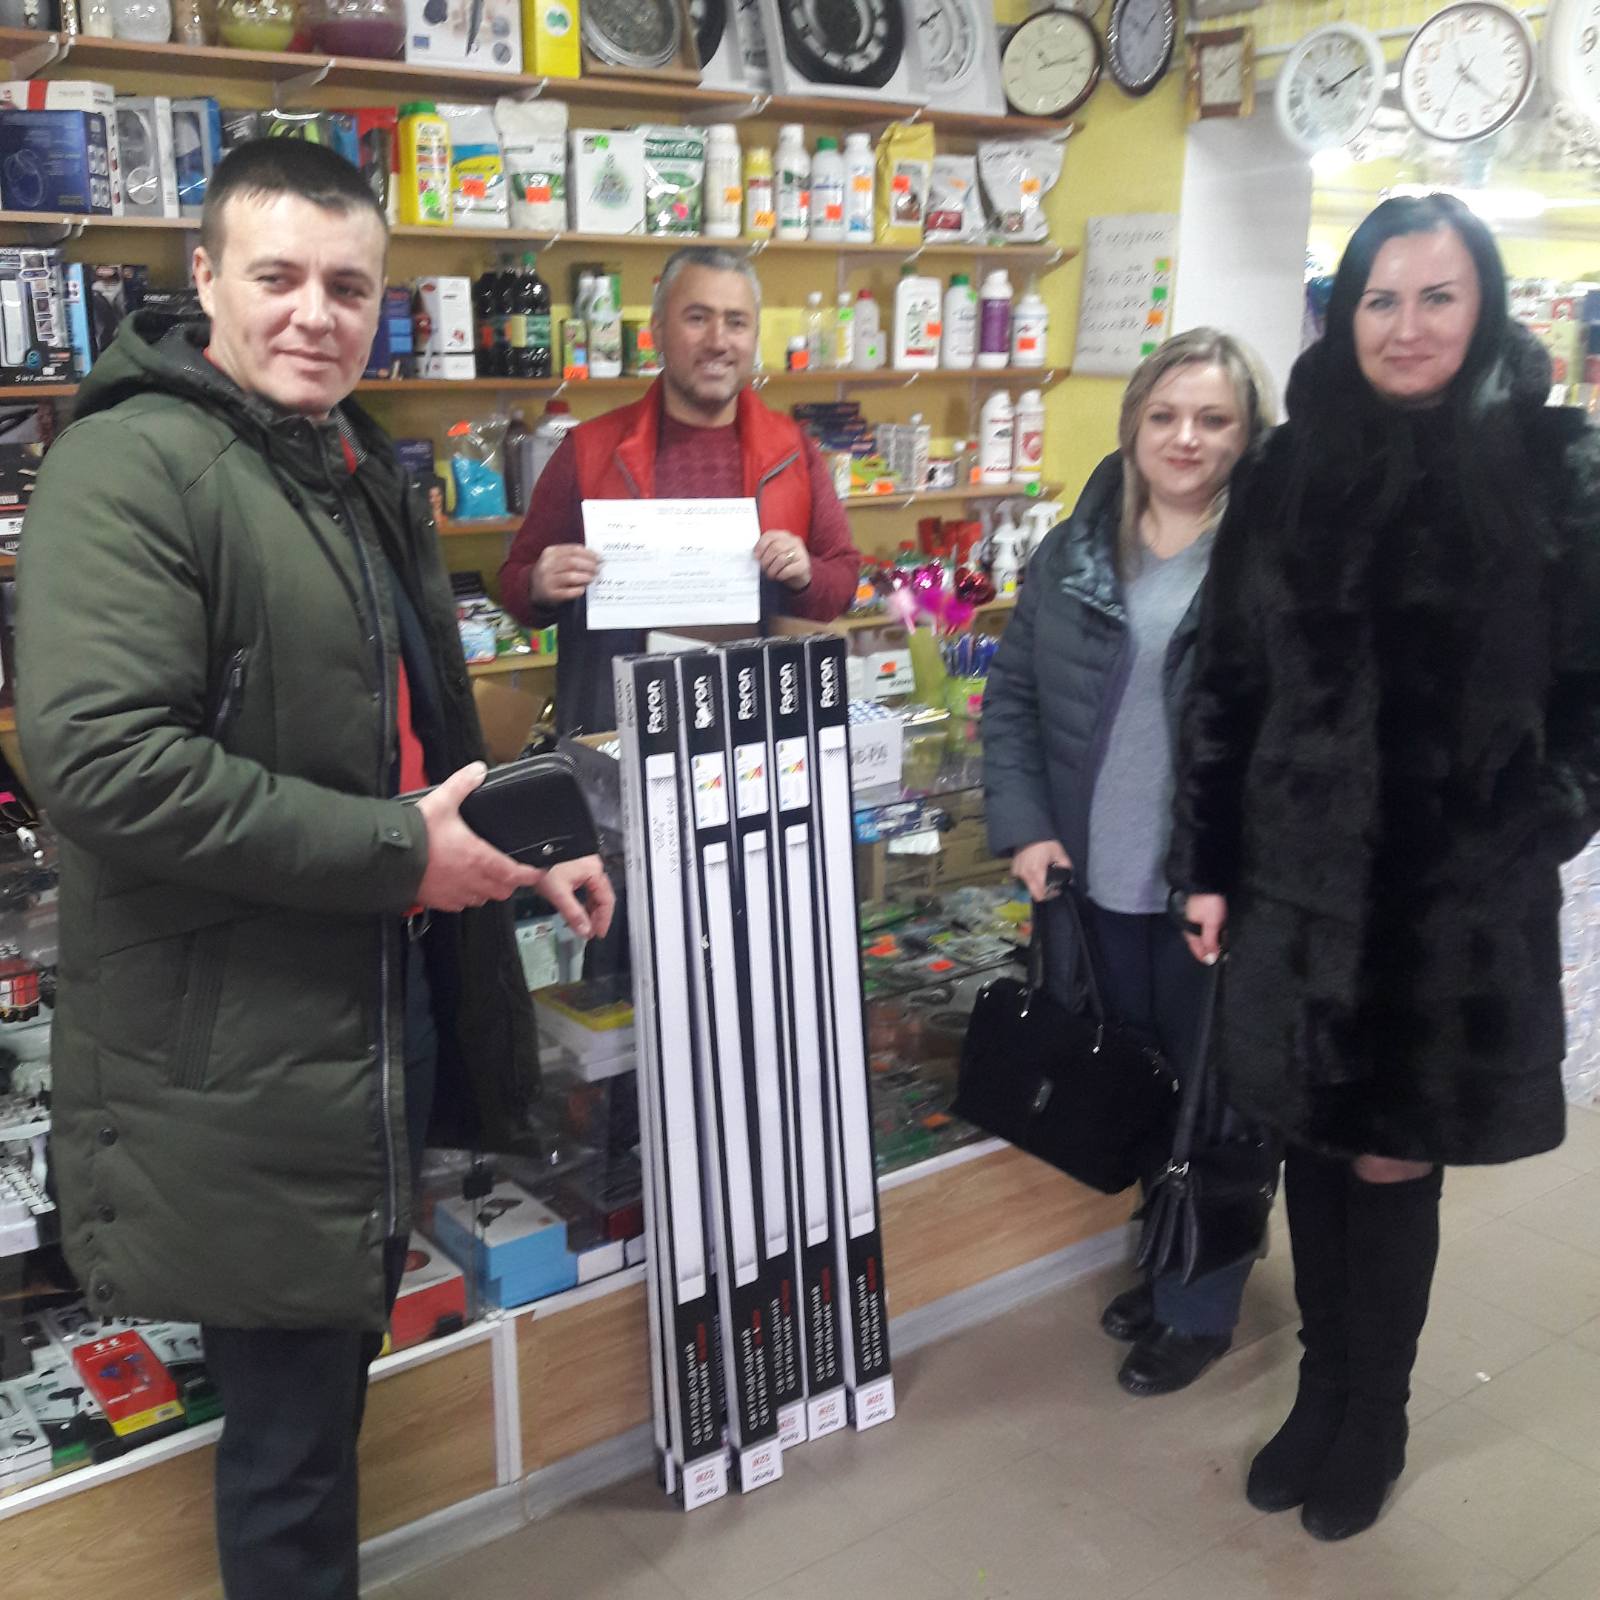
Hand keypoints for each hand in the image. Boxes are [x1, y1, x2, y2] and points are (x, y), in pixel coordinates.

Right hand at [414, 763, 552, 912]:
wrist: (388, 858)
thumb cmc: (417, 834)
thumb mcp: (442, 802)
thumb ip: (462, 784)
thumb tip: (479, 769)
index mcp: (479, 858)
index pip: (515, 874)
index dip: (530, 874)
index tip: (536, 870)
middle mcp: (472, 880)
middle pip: (502, 890)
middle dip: (509, 882)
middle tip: (509, 869)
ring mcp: (456, 894)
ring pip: (483, 898)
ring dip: (488, 889)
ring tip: (485, 874)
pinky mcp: (440, 901)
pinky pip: (461, 904)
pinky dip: (466, 896)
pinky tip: (461, 883)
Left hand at [528, 854, 615, 941]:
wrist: (532, 849)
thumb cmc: (546, 866)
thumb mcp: (559, 893)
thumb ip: (573, 914)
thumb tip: (585, 931)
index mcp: (594, 872)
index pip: (606, 900)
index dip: (604, 919)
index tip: (598, 934)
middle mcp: (594, 867)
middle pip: (602, 896)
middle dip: (597, 916)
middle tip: (590, 932)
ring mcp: (586, 866)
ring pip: (594, 892)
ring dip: (590, 909)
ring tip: (583, 924)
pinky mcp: (577, 867)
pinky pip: (587, 887)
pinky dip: (584, 900)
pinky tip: (578, 909)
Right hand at [530, 543, 600, 606]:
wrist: (534, 590)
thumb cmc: (552, 573)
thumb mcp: (557, 560)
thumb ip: (573, 556)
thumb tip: (596, 557)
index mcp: (550, 553)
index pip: (573, 550)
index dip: (589, 554)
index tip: (600, 558)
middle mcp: (546, 565)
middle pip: (573, 562)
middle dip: (589, 565)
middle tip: (598, 569)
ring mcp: (547, 580)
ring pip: (570, 577)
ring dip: (585, 577)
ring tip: (593, 578)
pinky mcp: (550, 594)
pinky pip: (567, 592)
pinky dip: (578, 590)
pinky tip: (583, 589)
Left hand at [755, 529, 811, 591]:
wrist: (800, 575)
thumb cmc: (784, 563)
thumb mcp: (775, 553)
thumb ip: (766, 550)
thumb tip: (755, 556)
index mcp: (784, 535)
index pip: (770, 536)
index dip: (760, 547)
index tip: (756, 557)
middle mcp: (793, 541)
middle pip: (775, 548)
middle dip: (766, 560)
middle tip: (763, 568)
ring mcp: (801, 552)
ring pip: (781, 559)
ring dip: (772, 569)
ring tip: (771, 574)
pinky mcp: (804, 565)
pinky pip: (788, 570)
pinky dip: (780, 575)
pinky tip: (779, 576)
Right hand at [1011, 839, 1070, 902]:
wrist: (1030, 832)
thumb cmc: (1045, 843)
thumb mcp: (1060, 854)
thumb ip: (1066, 867)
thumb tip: (1070, 879)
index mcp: (1037, 872)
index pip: (1040, 895)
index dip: (1049, 896)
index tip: (1055, 890)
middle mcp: (1025, 874)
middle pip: (1034, 893)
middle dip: (1043, 892)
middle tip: (1050, 885)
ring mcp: (1017, 872)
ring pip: (1027, 887)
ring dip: (1035, 885)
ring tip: (1042, 876)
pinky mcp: (1013, 869)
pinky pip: (1021, 879)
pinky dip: (1028, 879)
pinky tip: (1033, 871)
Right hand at [1182, 893, 1227, 965]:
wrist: (1205, 882)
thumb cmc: (1209, 904)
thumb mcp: (1212, 924)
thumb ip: (1211, 942)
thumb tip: (1210, 959)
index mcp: (1190, 932)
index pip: (1197, 951)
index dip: (1207, 957)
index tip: (1217, 962)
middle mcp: (1190, 928)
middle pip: (1200, 944)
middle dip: (1210, 950)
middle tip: (1222, 954)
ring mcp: (1194, 920)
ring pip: (1203, 936)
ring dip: (1212, 941)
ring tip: (1222, 943)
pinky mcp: (1199, 913)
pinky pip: (1205, 928)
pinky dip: (1212, 933)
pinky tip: (1218, 931)